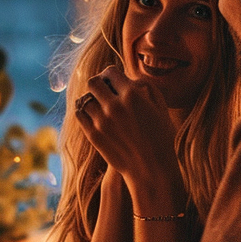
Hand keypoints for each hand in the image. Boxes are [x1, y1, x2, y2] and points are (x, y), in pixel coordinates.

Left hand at [74, 65, 185, 213]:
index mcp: (132, 96)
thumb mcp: (160, 107)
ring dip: (91, 99)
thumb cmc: (160, 137)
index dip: (112, 74)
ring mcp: (101, 121)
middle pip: (92, 82)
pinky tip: (93, 115)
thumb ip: (146, 88)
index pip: (110, 72)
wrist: (151, 169)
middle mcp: (114, 106)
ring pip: (84, 99)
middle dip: (98, 83)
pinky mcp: (93, 135)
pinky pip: (79, 114)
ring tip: (99, 105)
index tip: (114, 81)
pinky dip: (84, 112)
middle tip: (104, 91)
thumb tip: (130, 80)